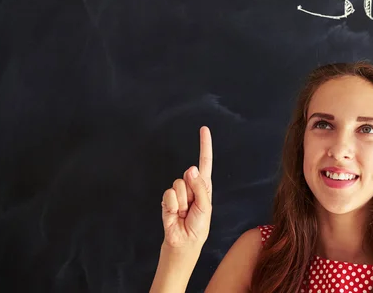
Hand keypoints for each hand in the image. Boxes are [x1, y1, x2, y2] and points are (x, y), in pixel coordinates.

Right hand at [161, 126, 212, 248]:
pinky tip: (175, 214)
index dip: (204, 146)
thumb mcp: (205, 208)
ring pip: (179, 184)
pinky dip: (173, 205)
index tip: (204, 129)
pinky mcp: (167, 200)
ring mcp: (179, 193)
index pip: (205, 162)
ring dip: (183, 200)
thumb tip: (190, 168)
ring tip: (184, 212)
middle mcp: (191, 186)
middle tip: (192, 207)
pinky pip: (169, 194)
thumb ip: (200, 187)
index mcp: (204, 187)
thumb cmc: (197, 227)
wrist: (183, 244)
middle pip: (190, 175)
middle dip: (192, 191)